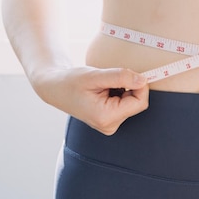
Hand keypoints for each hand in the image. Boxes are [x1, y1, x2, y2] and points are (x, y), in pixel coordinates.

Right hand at [32, 66, 149, 134]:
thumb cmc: (71, 81)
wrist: (55, 88)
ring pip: (131, 102)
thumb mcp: (95, 76)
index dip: (140, 85)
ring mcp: (109, 124)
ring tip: (103, 85)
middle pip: (137, 103)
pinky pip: (124, 104)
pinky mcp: (109, 120)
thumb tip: (143, 80)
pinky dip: (119, 93)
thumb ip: (120, 77)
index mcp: (106, 117)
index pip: (140, 102)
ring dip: (123, 89)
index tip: (131, 73)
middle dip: (129, 87)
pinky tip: (103, 90)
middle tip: (110, 78)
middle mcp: (109, 125)